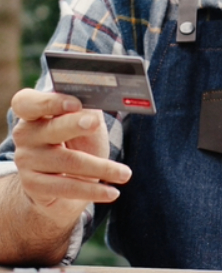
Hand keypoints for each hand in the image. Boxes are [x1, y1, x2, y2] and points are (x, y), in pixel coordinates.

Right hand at [11, 89, 131, 226]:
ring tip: (125, 173)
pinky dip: (93, 190)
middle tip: (95, 122)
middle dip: (74, 124)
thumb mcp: (84, 120)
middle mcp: (25, 134)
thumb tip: (103, 98)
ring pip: (67, 161)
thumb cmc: (77, 140)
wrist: (65, 179)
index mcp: (34, 110)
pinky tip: (112, 192)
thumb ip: (88, 108)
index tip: (76, 103)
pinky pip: (67, 187)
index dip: (50, 102)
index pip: (28, 102)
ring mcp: (26, 160)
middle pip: (51, 128)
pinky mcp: (33, 185)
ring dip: (101, 168)